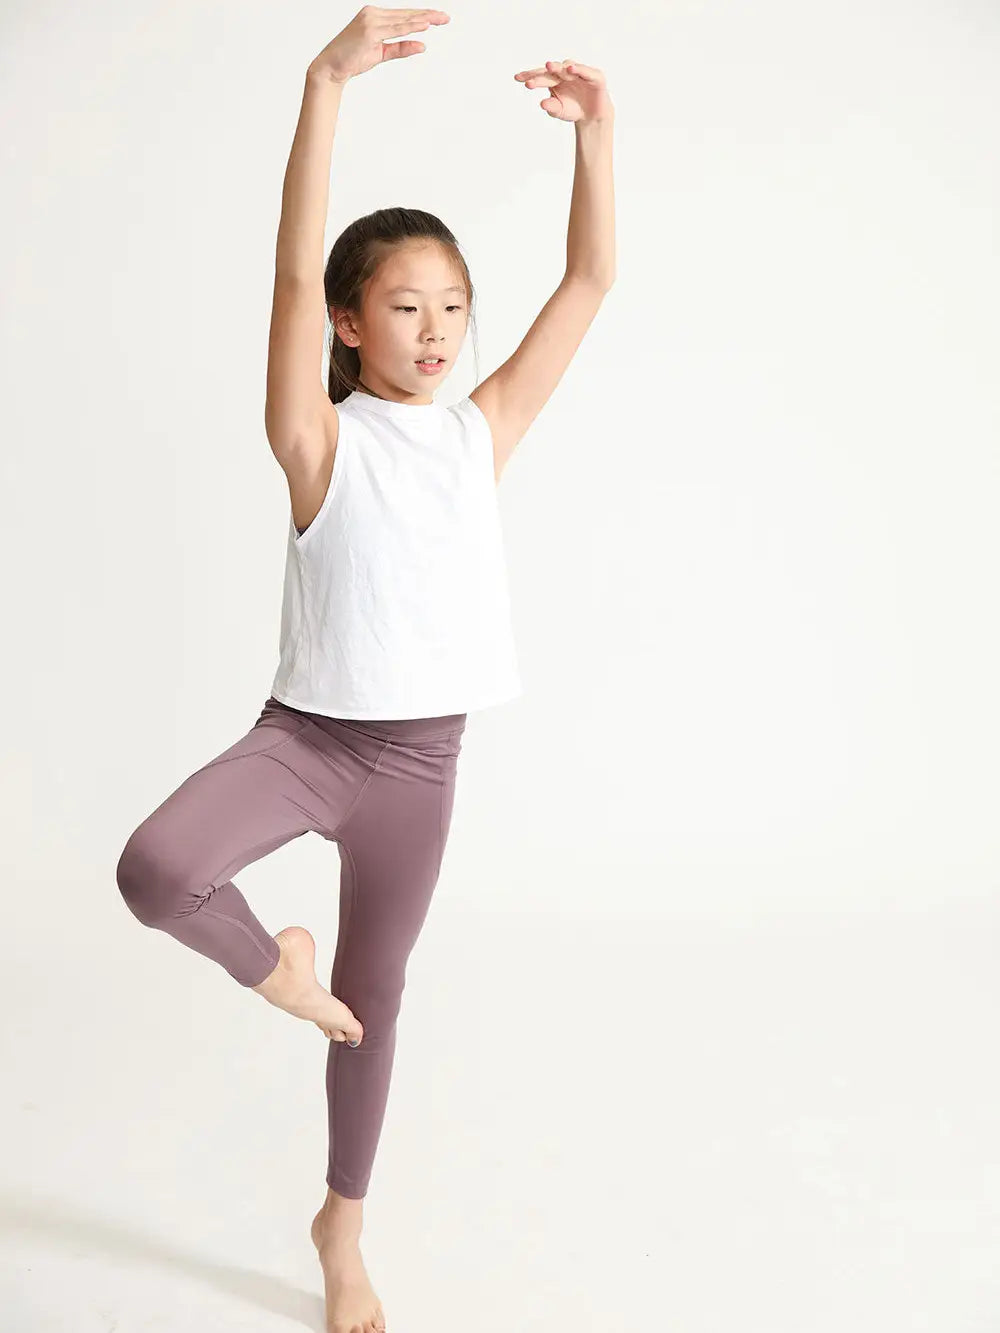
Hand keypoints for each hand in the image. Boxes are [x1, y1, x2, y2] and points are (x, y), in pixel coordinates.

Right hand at [308, 5, 449, 85]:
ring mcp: (370, 20)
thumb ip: (401, 48)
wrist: (332, 67)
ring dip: (422, 19)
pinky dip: (410, 27)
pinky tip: (424, 25)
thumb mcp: (381, 54)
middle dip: (427, 15)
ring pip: (402, 20)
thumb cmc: (352, 59)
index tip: (438, 18)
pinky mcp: (369, 30)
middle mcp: (372, 14)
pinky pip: (395, 29)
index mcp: (375, 17)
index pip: (403, 16)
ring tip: (439, 19)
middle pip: (406, 14)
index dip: (422, 16)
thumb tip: (423, 46)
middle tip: (445, 17)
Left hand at [514, 59, 613, 123]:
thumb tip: (542, 104)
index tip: (517, 78)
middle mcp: (564, 72)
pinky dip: (578, 69)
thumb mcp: (560, 111)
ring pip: (566, 68)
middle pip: (551, 71)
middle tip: (530, 80)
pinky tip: (570, 68)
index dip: (529, 76)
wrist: (592, 116)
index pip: (540, 75)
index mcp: (554, 79)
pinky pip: (584, 70)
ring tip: (548, 67)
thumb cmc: (573, 110)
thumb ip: (551, 108)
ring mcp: (578, 72)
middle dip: (541, 75)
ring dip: (558, 67)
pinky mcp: (593, 75)